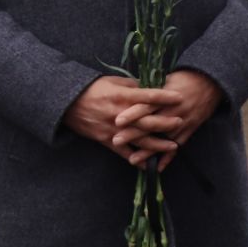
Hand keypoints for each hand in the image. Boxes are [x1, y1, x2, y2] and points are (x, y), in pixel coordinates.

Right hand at [66, 75, 181, 168]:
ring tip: (174, 146)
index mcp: (122, 96)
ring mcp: (113, 129)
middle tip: (181, 121)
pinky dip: (137, 159)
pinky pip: (123, 152)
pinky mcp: (105, 140)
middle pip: (147, 120)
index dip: (165, 97)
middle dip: (166, 122)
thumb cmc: (92, 88)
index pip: (148, 96)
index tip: (180, 97)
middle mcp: (119, 114)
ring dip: (158, 144)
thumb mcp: (113, 81)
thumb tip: (152, 86)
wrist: (66, 103)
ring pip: (139, 139)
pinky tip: (150, 164)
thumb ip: (133, 86)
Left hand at [121, 70, 223, 172]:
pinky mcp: (189, 129)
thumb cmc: (184, 79)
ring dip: (148, 151)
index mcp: (166, 96)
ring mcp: (182, 122)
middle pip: (151, 124)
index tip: (117, 121)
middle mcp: (173, 111)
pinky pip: (178, 146)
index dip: (132, 113)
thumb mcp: (166, 79)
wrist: (210, 83)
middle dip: (134, 134)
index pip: (146, 105)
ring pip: (163, 139)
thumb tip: (129, 92)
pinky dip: (168, 157)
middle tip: (116, 141)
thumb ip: (149, 90)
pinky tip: (158, 167)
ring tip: (133, 160)